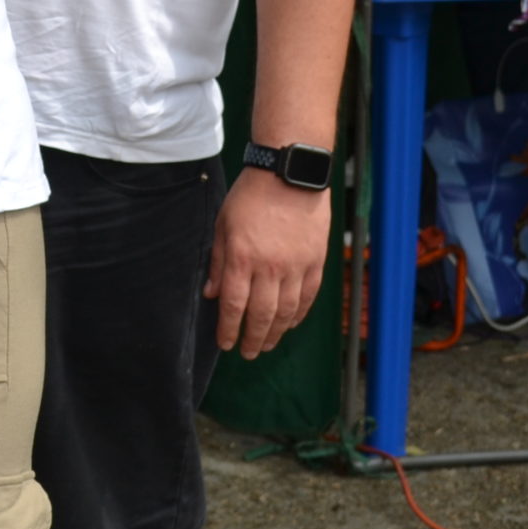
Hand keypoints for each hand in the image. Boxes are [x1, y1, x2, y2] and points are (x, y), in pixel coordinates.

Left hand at [205, 170, 330, 356]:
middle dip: (253, 338)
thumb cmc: (250, 196)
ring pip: (287, 312)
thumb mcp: (223, 224)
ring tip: (266, 344)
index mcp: (242, 258)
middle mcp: (270, 267)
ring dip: (276, 333)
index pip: (234, 305)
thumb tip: (212, 294)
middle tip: (247, 352)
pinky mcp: (316, 263)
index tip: (225, 343)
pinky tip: (289, 324)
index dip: (229, 329)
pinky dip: (298, 315)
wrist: (289, 176)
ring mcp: (296, 267)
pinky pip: (308, 297)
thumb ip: (218, 262)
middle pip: (262, 315)